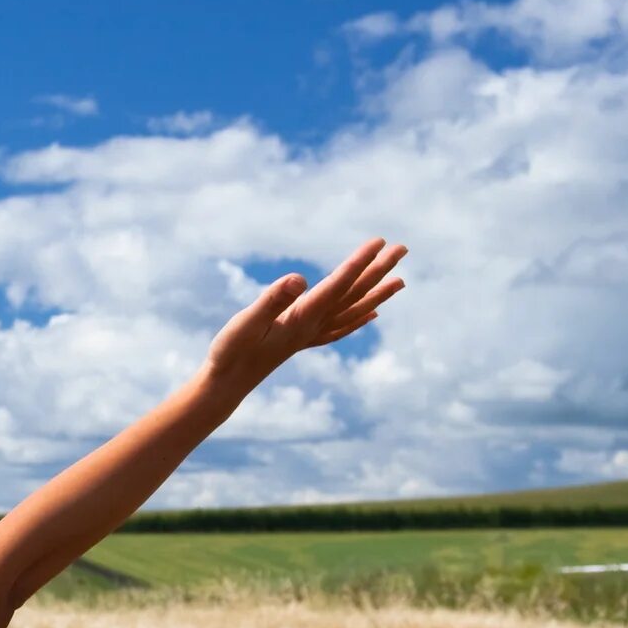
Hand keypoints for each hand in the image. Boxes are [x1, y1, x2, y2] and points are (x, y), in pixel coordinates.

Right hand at [201, 238, 406, 395]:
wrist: (225, 385)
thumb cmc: (231, 352)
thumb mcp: (247, 322)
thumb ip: (272, 300)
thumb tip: (299, 279)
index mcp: (302, 318)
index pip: (338, 285)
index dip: (359, 262)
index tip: (380, 241)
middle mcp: (313, 327)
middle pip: (353, 295)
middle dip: (378, 271)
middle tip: (403, 249)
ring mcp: (309, 336)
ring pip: (352, 311)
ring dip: (377, 294)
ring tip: (400, 281)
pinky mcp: (300, 341)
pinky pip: (339, 328)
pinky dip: (359, 318)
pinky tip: (372, 313)